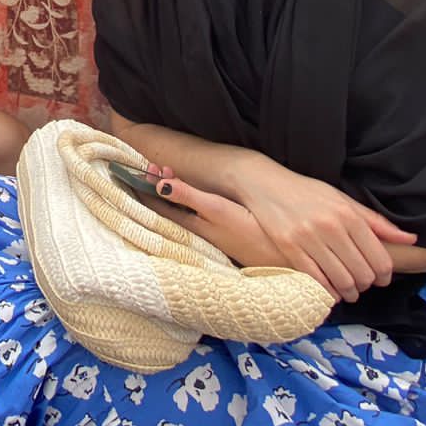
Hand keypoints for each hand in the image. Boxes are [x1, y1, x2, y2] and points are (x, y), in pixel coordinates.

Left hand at [145, 172, 288, 269]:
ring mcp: (211, 235)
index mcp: (193, 225)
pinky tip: (193, 198)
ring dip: (174, 193)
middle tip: (156, 166)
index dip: (149, 187)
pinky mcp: (224, 236)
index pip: (160, 206)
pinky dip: (188, 202)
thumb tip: (160, 184)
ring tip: (169, 175)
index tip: (142, 169)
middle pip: (169, 208)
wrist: (284, 259)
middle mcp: (198, 232)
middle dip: (160, 187)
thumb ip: (190, 197)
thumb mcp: (218, 210)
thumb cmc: (251, 234)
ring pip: (182, 213)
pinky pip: (196, 217)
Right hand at [217, 158, 415, 300]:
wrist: (264, 183)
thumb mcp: (343, 199)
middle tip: (362, 283)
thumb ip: (376, 222)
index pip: (379, 258)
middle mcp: (331, 226)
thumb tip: (410, 239)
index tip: (381, 278)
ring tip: (349, 290)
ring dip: (349, 292)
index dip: (384, 275)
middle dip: (366, 284)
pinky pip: (316, 279)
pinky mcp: (289, 248)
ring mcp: (308, 238)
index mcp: (348, 214)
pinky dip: (328, 291)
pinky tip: (331, 290)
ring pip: (341, 280)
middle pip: (362, 273)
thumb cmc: (307, 192)